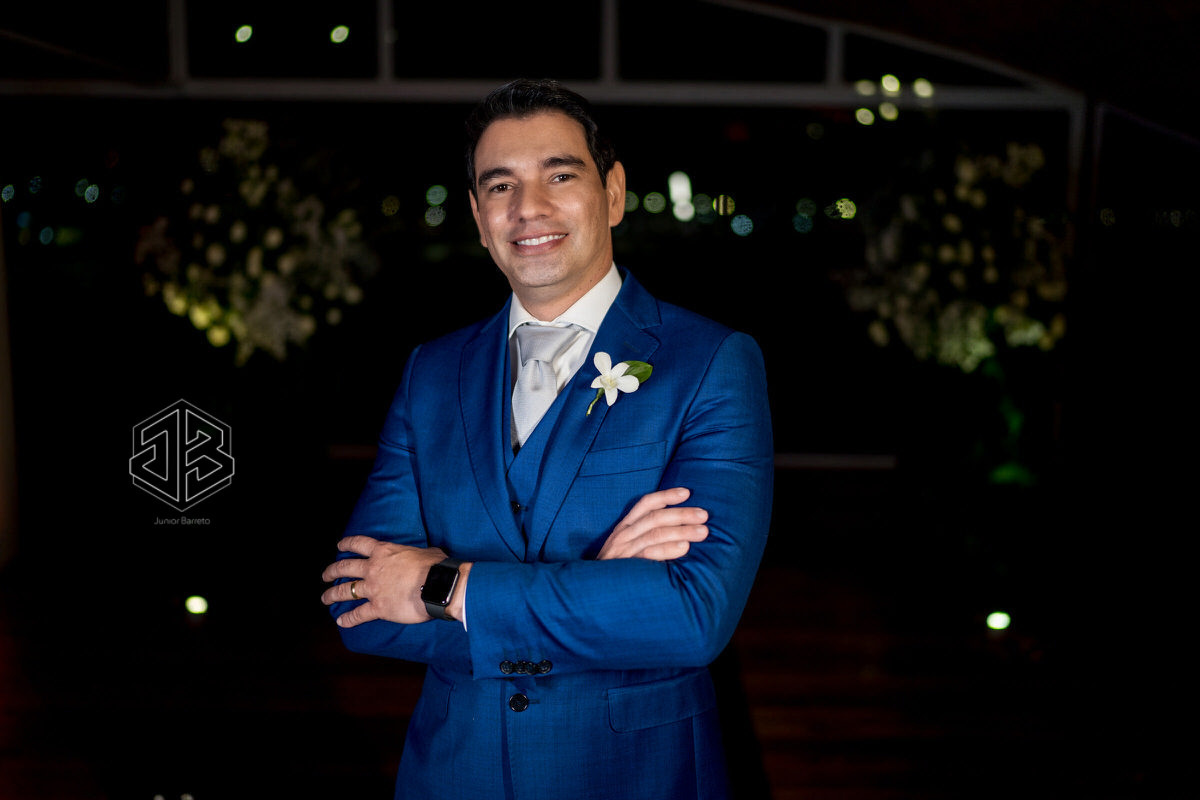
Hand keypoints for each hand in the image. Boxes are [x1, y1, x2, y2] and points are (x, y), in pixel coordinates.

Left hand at [320, 536, 451, 626]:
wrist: (437, 585)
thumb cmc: (435, 566)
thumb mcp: (424, 551)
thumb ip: (414, 554)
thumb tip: (421, 558)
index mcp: (383, 552)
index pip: (359, 544)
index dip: (347, 544)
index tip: (339, 546)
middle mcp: (373, 569)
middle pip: (345, 568)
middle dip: (332, 571)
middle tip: (326, 576)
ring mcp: (373, 589)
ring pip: (346, 591)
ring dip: (332, 595)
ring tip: (325, 598)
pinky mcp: (378, 608)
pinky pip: (358, 614)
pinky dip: (348, 619)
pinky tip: (341, 622)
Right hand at [597, 487, 708, 560]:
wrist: (592, 592)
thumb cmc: (616, 569)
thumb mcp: (627, 547)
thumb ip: (646, 537)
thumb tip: (679, 530)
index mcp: (625, 527)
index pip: (646, 504)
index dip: (666, 496)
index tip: (687, 492)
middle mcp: (624, 534)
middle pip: (656, 517)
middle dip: (682, 514)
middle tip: (704, 516)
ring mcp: (624, 550)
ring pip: (655, 533)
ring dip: (681, 530)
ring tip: (702, 532)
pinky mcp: (625, 566)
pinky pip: (649, 554)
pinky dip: (667, 549)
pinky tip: (684, 548)